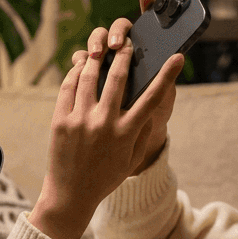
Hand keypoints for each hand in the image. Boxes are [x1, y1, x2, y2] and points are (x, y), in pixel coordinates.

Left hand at [32, 19, 184, 238]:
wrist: (71, 195)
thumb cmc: (105, 177)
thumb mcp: (131, 159)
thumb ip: (142, 133)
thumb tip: (148, 108)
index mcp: (126, 134)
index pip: (152, 98)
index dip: (167, 75)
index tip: (177, 58)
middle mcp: (104, 124)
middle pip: (117, 78)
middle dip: (124, 55)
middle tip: (127, 44)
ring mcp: (80, 121)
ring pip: (88, 77)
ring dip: (97, 59)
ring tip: (102, 50)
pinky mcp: (60, 121)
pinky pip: (67, 88)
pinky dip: (74, 73)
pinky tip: (80, 67)